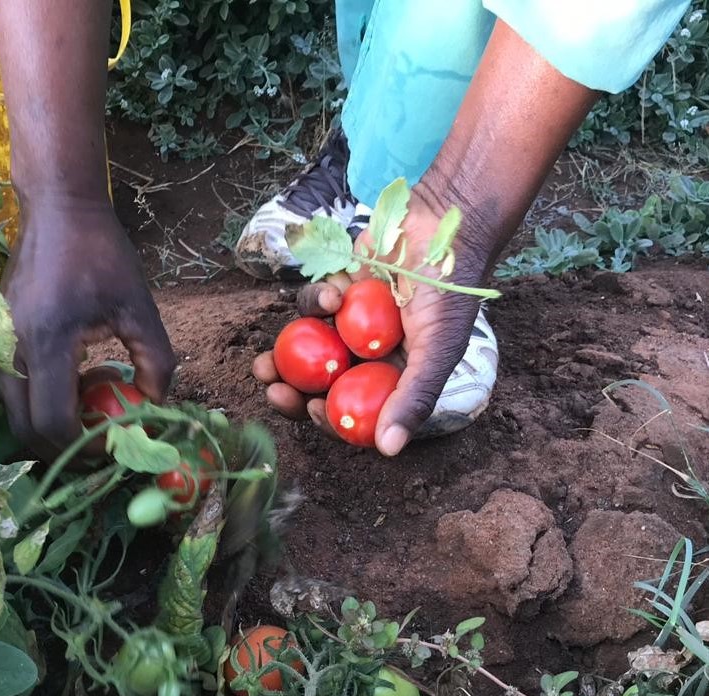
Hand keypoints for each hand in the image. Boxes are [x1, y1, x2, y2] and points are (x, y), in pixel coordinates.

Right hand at [0, 199, 174, 456]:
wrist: (56, 209)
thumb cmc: (100, 252)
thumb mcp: (138, 303)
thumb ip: (155, 357)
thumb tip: (155, 403)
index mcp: (47, 341)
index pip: (53, 421)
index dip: (82, 447)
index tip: (113, 444)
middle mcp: (12, 348)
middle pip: (26, 428)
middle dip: (62, 448)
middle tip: (100, 443)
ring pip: (16, 410)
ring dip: (51, 424)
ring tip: (91, 410)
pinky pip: (15, 387)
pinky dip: (42, 401)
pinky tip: (76, 382)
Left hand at [252, 190, 490, 455]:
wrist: (446, 225)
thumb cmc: (450, 291)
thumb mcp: (438, 349)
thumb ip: (414, 397)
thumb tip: (389, 451)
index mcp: (394, 377)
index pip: (356, 410)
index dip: (330, 418)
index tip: (310, 409)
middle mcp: (370, 356)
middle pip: (322, 384)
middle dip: (291, 390)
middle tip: (270, 388)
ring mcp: (351, 324)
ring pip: (308, 348)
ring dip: (285, 355)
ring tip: (265, 362)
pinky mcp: (338, 291)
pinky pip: (313, 306)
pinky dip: (316, 302)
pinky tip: (334, 293)